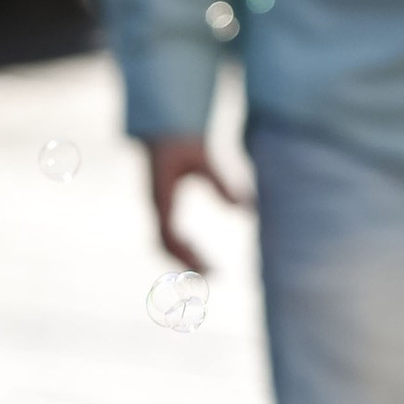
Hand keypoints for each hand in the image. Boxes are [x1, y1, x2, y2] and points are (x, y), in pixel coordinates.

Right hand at [143, 133, 247, 274]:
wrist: (161, 127)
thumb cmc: (181, 140)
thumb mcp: (203, 158)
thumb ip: (222, 182)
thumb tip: (246, 209)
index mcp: (161, 197)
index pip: (169, 236)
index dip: (186, 255)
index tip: (208, 267)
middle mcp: (156, 205)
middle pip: (164, 244)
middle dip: (185, 263)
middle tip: (213, 276)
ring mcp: (157, 205)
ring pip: (164, 241)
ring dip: (182, 258)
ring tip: (208, 270)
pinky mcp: (161, 203)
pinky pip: (167, 233)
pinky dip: (181, 246)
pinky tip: (197, 252)